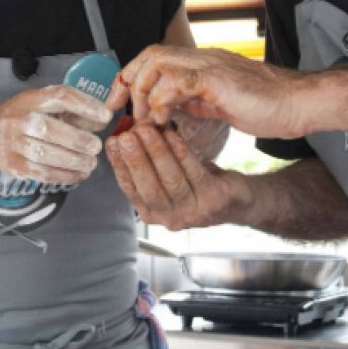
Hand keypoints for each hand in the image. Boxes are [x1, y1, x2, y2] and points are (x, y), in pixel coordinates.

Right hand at [0, 86, 110, 183]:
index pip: (59, 97)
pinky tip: (79, 174)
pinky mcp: (14, 165)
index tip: (105, 115)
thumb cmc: (21, 116)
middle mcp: (19, 120)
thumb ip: (71, 110)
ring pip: (44, 155)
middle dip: (77, 140)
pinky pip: (41, 173)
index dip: (85, 105)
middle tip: (96, 146)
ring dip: (73, 161)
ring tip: (91, 163)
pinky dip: (64, 176)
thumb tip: (103, 120)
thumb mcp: (41, 104)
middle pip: (49, 129)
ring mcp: (14, 144)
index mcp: (31, 99)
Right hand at [106, 122, 243, 229]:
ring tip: (145, 130)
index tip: (111, 142)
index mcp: (152, 213)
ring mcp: (192, 212)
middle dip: (135, 160)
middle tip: (125, 136)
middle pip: (148, 188)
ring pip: (170, 180)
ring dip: (156, 152)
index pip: (130, 189)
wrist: (236, 199)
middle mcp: (170, 218)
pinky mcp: (213, 200)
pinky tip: (172, 135)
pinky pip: (193, 173)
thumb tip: (123, 134)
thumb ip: (147, 163)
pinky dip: (181, 153)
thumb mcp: (166, 177)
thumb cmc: (195, 183)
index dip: (119, 165)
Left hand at [107, 45, 309, 138]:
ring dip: (144, 93)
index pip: (154, 58)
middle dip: (128, 82)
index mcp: (202, 64)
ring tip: (146, 121)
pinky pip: (178, 82)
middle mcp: (202, 59)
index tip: (118, 102)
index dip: (131, 76)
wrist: (299, 103)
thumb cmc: (268, 106)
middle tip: (121, 111)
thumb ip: (193, 101)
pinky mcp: (217, 79)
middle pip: (149, 54)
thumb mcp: (219, 103)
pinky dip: (162, 100)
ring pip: (158, 63)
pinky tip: (164, 120)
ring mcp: (210, 65)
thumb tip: (166, 108)